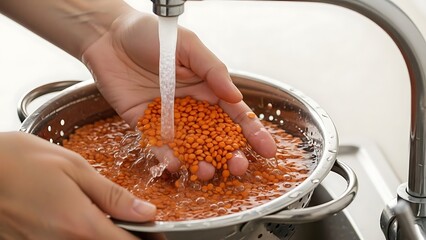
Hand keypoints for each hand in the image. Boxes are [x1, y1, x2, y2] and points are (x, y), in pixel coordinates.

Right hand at [0, 132, 154, 239]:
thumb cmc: (21, 161)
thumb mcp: (75, 168)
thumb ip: (113, 195)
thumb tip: (147, 212)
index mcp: (80, 225)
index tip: (156, 231)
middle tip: (138, 226)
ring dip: (108, 239)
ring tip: (114, 222)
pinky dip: (83, 237)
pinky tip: (85, 222)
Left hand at [82, 11, 276, 179]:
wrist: (109, 35)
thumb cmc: (152, 34)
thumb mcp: (188, 46)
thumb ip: (213, 70)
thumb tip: (236, 97)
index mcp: (207, 88)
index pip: (235, 114)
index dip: (253, 132)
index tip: (268, 150)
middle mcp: (191, 106)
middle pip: (216, 137)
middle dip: (230, 154)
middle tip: (239, 167)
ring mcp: (169, 118)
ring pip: (191, 147)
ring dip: (201, 162)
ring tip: (208, 171)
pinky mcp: (144, 124)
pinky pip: (158, 145)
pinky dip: (167, 157)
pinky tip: (176, 165)